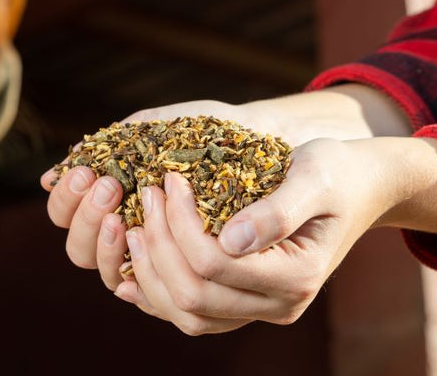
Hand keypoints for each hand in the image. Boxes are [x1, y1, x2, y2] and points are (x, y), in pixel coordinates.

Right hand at [39, 100, 239, 283]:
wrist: (255, 136)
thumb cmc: (201, 129)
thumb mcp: (150, 130)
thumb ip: (102, 152)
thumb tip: (46, 179)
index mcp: (108, 196)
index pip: (64, 214)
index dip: (66, 200)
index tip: (87, 174)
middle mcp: (121, 229)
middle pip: (76, 248)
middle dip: (84, 218)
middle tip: (109, 187)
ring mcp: (149, 252)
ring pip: (105, 272)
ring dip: (105, 242)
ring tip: (126, 212)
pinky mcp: (182, 269)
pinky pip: (149, 289)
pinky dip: (138, 269)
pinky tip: (143, 240)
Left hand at [113, 135, 421, 334]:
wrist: (356, 187)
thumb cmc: (335, 172)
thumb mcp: (314, 177)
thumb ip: (277, 210)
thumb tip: (231, 240)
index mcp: (296, 275)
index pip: (214, 263)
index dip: (180, 222)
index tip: (169, 178)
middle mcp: (278, 303)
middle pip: (194, 295)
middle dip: (158, 243)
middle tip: (148, 194)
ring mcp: (260, 307)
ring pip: (187, 314)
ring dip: (152, 272)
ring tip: (132, 225)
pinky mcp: (245, 300)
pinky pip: (194, 313)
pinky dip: (159, 293)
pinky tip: (132, 268)